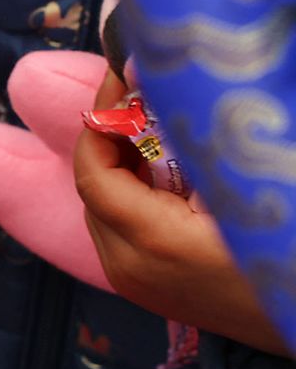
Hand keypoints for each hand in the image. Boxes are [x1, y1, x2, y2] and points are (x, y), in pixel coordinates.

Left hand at [74, 72, 285, 355]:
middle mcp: (130, 267)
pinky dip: (128, 194)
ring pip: (101, 208)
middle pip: (93, 188)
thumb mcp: (244, 189)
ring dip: (119, 164)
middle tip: (139, 94)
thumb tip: (157, 82)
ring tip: (152, 126)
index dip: (101, 120)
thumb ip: (198, 141)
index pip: (94, 172)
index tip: (119, 78)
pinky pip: (116, 230)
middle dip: (109, 137)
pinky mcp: (143, 289)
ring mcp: (133, 283)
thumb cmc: (286, 252)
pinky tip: (162, 170)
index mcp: (154, 242)